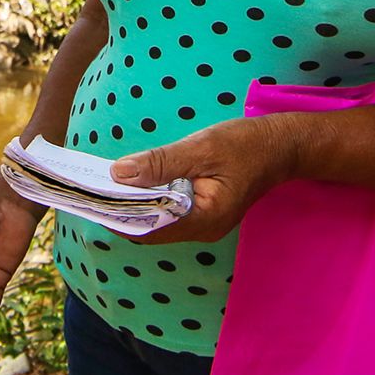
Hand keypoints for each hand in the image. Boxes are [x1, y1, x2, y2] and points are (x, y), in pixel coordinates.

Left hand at [108, 114, 297, 244]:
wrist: (281, 147)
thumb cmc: (245, 144)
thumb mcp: (201, 147)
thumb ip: (159, 162)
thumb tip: (118, 173)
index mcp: (205, 219)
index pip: (149, 229)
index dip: (118, 216)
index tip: (93, 199)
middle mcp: (204, 230)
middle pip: (151, 229)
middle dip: (122, 211)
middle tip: (94, 188)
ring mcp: (205, 225)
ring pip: (159, 223)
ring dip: (135, 205)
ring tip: (109, 183)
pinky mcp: (204, 214)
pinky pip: (170, 213)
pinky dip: (150, 200)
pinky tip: (136, 182)